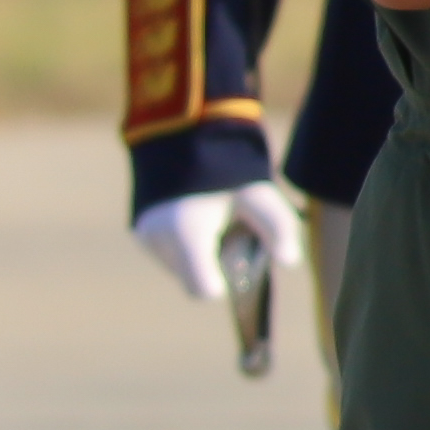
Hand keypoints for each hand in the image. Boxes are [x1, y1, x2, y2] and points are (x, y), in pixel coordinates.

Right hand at [134, 184, 309, 303]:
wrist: (184, 139)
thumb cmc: (227, 172)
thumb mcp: (257, 195)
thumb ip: (277, 225)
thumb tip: (290, 260)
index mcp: (185, 232)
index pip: (202, 290)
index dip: (225, 282)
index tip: (236, 257)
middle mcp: (158, 239)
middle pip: (193, 280)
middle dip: (214, 267)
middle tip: (229, 232)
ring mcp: (145, 237)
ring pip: (180, 270)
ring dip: (200, 257)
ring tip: (212, 221)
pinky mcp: (140, 233)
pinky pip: (169, 256)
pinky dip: (184, 247)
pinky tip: (197, 220)